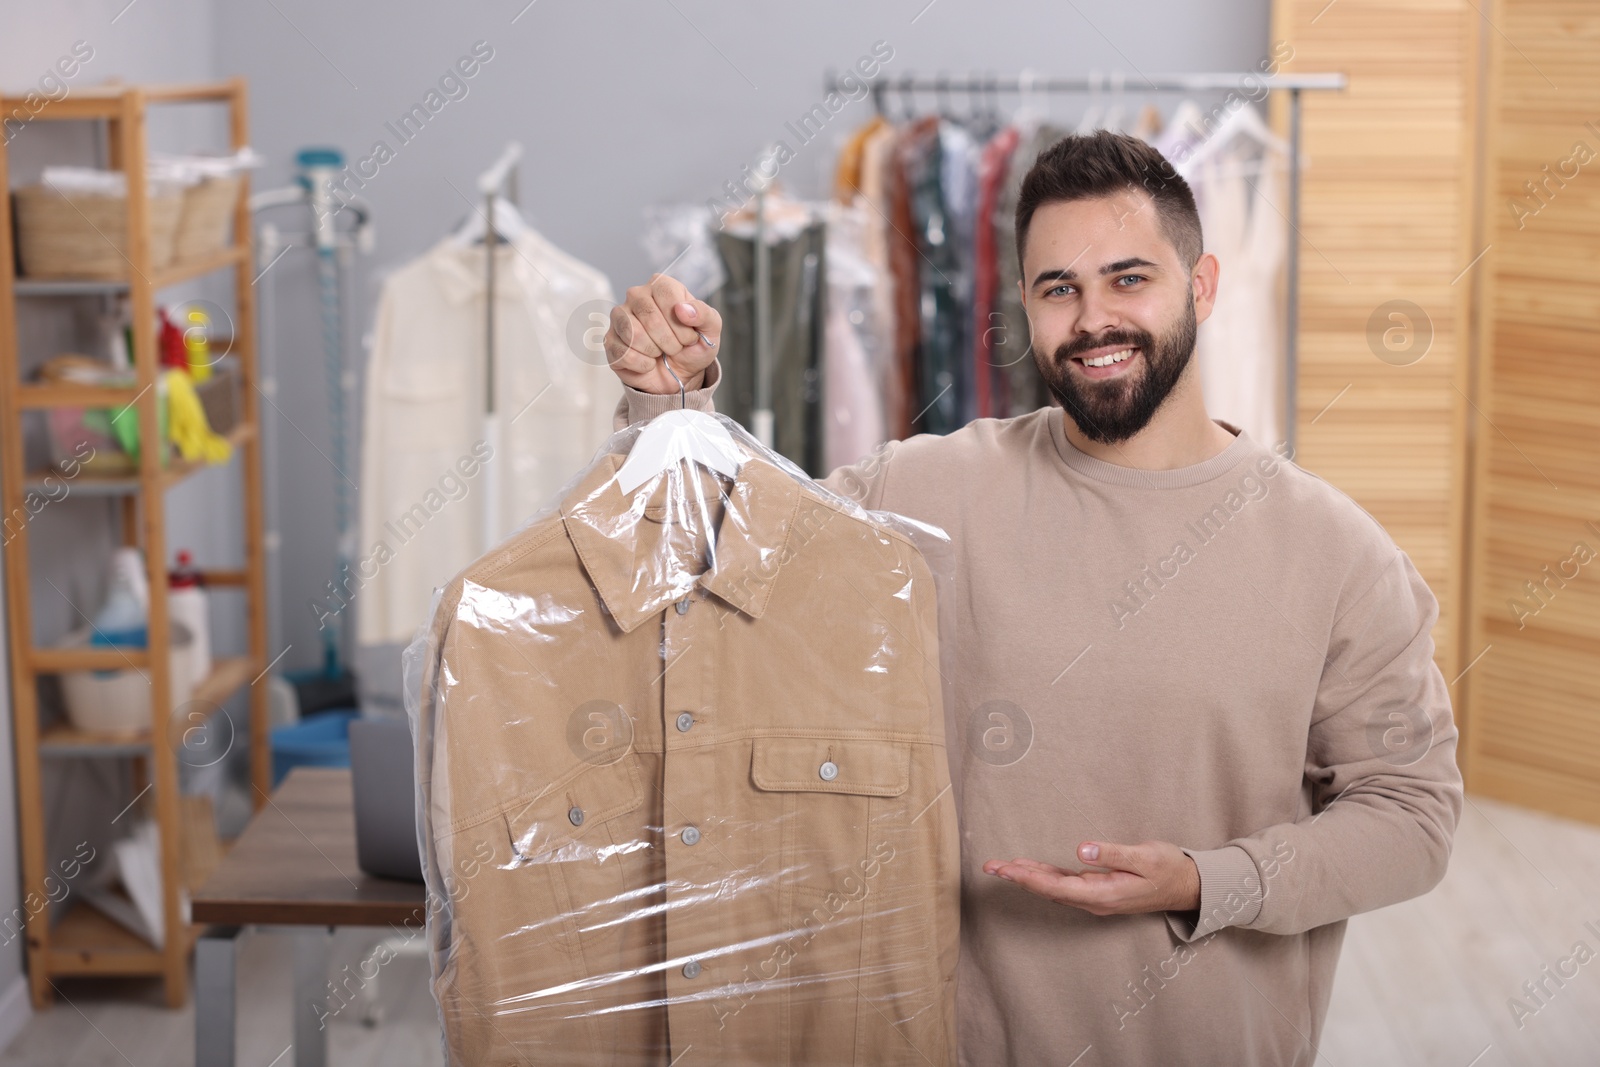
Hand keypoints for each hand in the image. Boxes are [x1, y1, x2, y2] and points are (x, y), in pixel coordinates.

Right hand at [604, 273, 720, 395]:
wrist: (677, 375)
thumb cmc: (691, 347)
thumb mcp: (710, 330)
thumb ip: (704, 315)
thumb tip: (683, 309)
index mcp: (661, 286)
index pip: (666, 293)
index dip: (681, 322)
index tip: (689, 337)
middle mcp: (637, 295)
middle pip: (649, 316)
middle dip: (670, 341)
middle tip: (676, 348)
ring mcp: (620, 317)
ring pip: (634, 334)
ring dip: (654, 351)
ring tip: (661, 353)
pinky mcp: (610, 340)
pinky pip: (624, 353)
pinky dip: (642, 365)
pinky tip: (648, 363)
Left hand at [982, 840, 1200, 915]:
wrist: (1188, 886)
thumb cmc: (1168, 869)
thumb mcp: (1145, 856)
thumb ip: (1113, 854)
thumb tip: (1082, 850)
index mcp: (1104, 895)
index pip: (1057, 887)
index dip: (1029, 878)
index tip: (1006, 869)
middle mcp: (1095, 900)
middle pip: (1049, 889)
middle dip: (1019, 878)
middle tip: (990, 867)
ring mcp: (1096, 897)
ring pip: (1054, 888)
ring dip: (1027, 877)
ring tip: (1001, 866)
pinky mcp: (1098, 890)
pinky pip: (1064, 884)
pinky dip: (1044, 875)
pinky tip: (1029, 868)